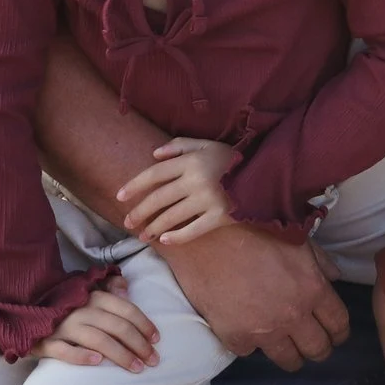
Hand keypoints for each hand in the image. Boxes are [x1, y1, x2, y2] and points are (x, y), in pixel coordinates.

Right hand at [31, 287, 158, 371]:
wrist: (22, 311)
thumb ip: (108, 287)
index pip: (126, 309)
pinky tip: (98, 362)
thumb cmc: (63, 305)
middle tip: (153, 361)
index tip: (157, 340)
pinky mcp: (46, 342)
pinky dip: (82, 356)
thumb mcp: (85, 291)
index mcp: (93, 296)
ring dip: (121, 355)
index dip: (144, 325)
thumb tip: (126, 289)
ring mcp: (62, 326)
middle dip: (139, 345)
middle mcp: (80, 309)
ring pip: (98, 340)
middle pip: (117, 327)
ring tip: (136, 368)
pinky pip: (65, 351)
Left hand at [117, 138, 240, 244]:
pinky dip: (178, 237)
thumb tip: (154, 155)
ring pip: (173, 216)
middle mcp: (195, 180)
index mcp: (190, 161)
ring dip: (155, 227)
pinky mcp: (220, 216)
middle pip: (159, 198)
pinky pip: (194, 230)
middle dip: (140, 212)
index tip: (119, 197)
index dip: (134, 185)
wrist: (265, 173)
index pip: (154, 174)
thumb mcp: (207, 144)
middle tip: (127, 223)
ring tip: (144, 235)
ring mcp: (208, 200)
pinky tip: (166, 241)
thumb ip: (180, 145)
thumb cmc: (232, 159)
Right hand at [155, 224, 350, 370]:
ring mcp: (264, 331)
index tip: (335, 335)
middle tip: (313, 346)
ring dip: (291, 355)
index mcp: (312, 289)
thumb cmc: (253, 228)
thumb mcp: (296, 238)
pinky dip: (251, 344)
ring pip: (288, 360)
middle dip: (320, 350)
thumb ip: (320, 262)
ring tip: (285, 347)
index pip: (338, 324)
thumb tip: (334, 277)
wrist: (206, 236)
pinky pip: (250, 352)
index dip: (339, 333)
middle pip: (318, 349)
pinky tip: (248, 331)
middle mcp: (293, 316)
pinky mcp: (235, 338)